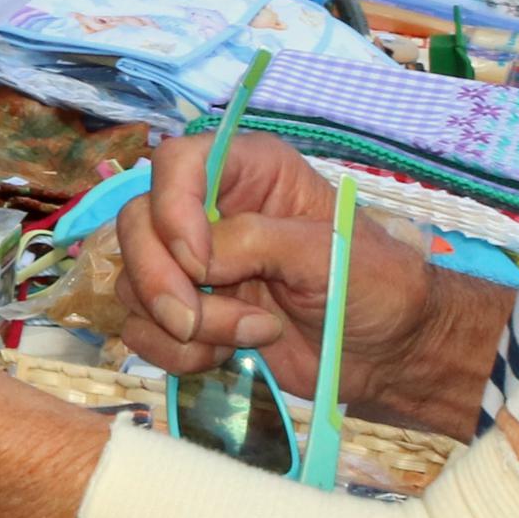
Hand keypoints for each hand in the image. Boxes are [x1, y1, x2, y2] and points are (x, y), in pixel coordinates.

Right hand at [112, 128, 439, 413]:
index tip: (200, 263)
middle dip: (161, 282)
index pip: (177, 162)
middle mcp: (210, 211)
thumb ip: (259, 242)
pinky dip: (177, 353)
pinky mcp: (185, 314)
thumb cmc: (373, 286)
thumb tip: (196, 263)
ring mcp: (192, 265)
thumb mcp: (328, 252)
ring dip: (185, 325)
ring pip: (132, 284)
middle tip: (198, 322)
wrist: (386, 354)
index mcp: (249, 172)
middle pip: (136, 225)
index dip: (173, 208)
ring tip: (255, 334)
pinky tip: (229, 356)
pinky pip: (141, 330)